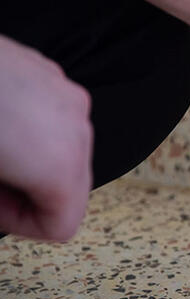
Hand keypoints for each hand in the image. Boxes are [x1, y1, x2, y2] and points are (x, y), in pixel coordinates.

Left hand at [0, 35, 93, 241]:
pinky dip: (28, 129)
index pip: (62, 224)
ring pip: (64, 150)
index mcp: (57, 162)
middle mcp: (74, 128)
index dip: (22, 226)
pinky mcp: (49, 73)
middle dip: (29, 193)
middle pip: (70, 186)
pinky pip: (53, 118)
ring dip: (30, 160)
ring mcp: (65, 95)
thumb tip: (1, 207)